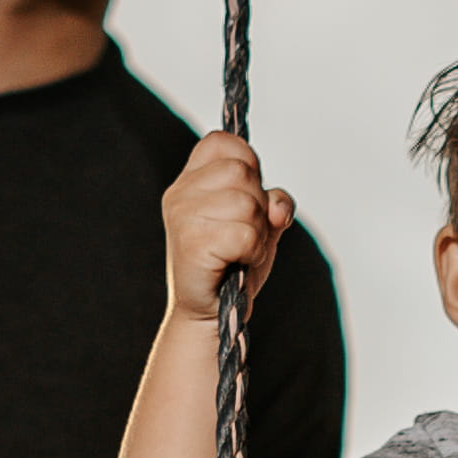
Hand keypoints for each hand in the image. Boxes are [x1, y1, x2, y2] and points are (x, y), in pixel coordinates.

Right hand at [159, 132, 291, 322]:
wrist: (212, 315)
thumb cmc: (234, 265)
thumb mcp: (259, 224)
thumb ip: (272, 202)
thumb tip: (277, 206)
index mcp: (190, 179)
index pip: (223, 142)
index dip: (248, 163)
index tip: (248, 195)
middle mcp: (180, 193)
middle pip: (242, 172)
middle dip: (258, 205)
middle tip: (244, 234)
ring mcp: (182, 217)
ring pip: (247, 203)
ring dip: (257, 232)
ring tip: (240, 251)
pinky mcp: (192, 243)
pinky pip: (245, 233)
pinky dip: (253, 251)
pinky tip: (239, 262)